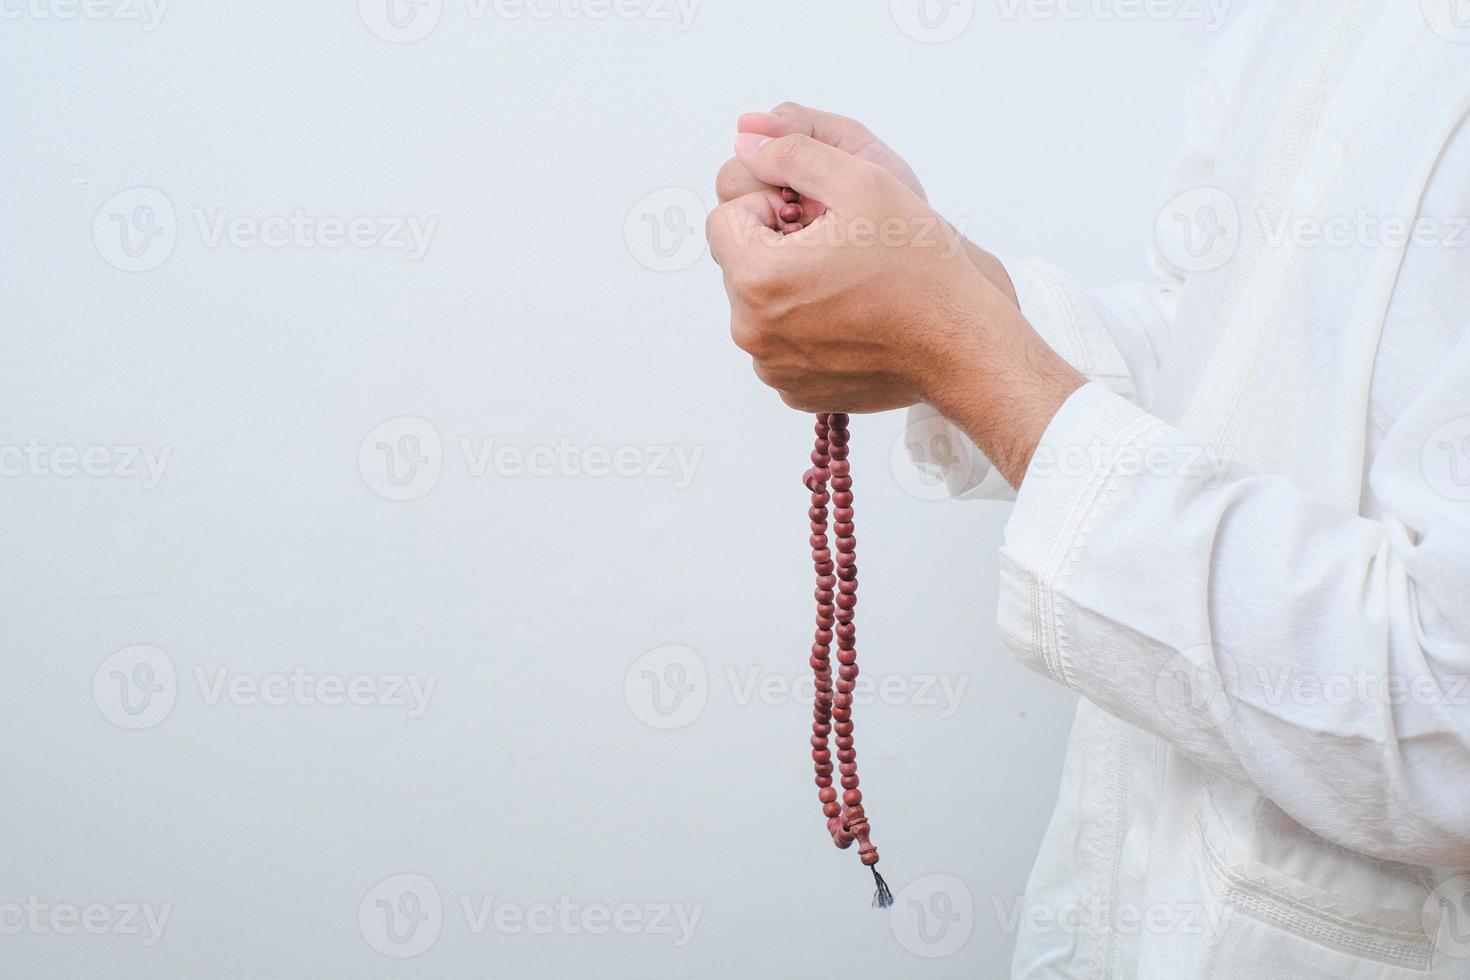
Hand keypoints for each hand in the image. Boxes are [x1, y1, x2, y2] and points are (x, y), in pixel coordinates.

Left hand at [707, 133, 1082, 484]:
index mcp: (758, 277)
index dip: (771, 206)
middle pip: (739, 265)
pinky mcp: (794, 391)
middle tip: (837, 249)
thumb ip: (793, 154)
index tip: (818, 219)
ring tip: (847, 283)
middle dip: (777, 247)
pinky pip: (781, 344)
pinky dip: (805, 327)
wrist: (961, 344)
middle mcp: (753, 331)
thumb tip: (746, 145)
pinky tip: (850, 318)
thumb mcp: (861, 183)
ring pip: (759, 305)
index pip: (725, 219)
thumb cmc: (919, 268)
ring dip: (789, 286)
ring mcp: (772, 367)